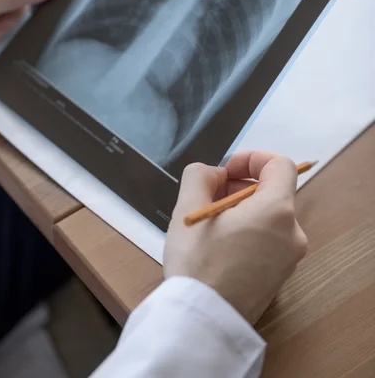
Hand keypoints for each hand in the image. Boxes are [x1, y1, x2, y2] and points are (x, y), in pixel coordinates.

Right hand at [164, 151, 307, 324]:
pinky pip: (269, 240)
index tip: (225, 171)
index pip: (280, 165)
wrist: (204, 323)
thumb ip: (200, 176)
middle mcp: (292, 233)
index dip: (252, 158)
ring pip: (269, 217)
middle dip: (240, 186)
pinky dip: (248, 231)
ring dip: (241, 209)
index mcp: (276, 211)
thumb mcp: (188, 209)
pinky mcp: (281, 276)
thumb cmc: (197, 263)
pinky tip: (219, 246)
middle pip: (272, 191)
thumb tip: (215, 174)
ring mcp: (290, 258)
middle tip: (207, 198)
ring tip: (209, 224)